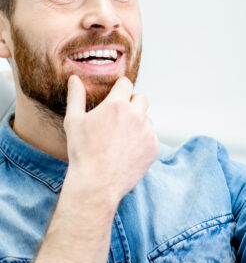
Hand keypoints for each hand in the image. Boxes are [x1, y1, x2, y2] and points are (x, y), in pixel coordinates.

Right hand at [63, 75, 159, 205]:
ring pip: (146, 119)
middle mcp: (137, 115)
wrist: (97, 183)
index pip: (126, 84)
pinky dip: (142, 140)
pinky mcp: (154, 147)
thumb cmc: (82, 152)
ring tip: (120, 139)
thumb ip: (76, 96)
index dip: (120, 87)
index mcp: (118, 104)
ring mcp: (148, 132)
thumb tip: (75, 79)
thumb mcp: (73, 121)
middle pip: (141, 98)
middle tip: (120, 115)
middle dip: (132, 102)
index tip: (116, 93)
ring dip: (137, 123)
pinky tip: (127, 151)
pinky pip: (151, 137)